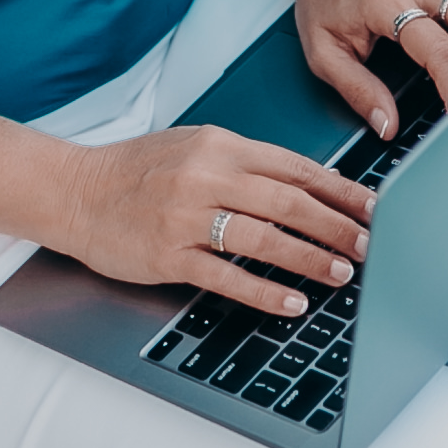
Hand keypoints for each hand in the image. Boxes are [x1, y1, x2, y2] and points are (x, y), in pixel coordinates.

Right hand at [46, 125, 373, 320]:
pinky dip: (265, 291)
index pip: (296, 168)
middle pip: (290, 203)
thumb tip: (307, 186)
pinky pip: (227, 277)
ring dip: (310, 258)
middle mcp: (207, 177)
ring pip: (265, 239)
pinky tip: (292, 302)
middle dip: (337, 227)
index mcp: (220, 145)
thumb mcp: (194, 147)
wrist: (74, 191)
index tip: (373, 207)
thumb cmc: (137, 170)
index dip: (341, 190)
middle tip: (369, 246)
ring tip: (342, 274)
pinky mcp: (169, 255)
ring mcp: (187, 217)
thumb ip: (245, 162)